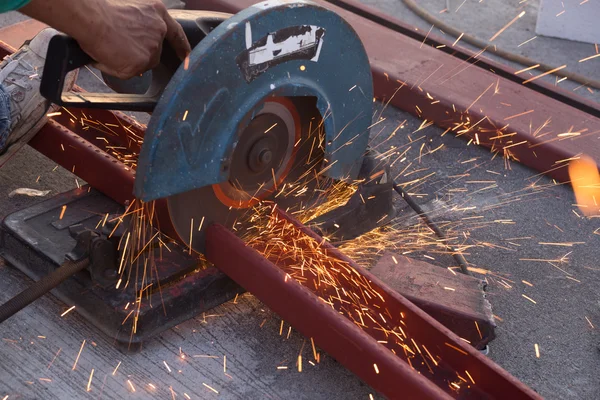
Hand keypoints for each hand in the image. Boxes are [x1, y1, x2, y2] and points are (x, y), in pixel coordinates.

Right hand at [22, 0, 190, 79]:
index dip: (182, 47)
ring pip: (143, 64)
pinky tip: (109, 56)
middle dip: (139, 54)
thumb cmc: (102, 13)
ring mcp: (153, 48)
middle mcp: (159, 31)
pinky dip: (118, 68)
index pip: (176, 33)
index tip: (187, 57)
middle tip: (117, 45)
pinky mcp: (143, 62)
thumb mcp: (131, 12)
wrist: (92, 19)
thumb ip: (143, 29)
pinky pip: (131, 72)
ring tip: (111, 48)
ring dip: (128, 61)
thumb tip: (139, 47)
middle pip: (154, 53)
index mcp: (157, 14)